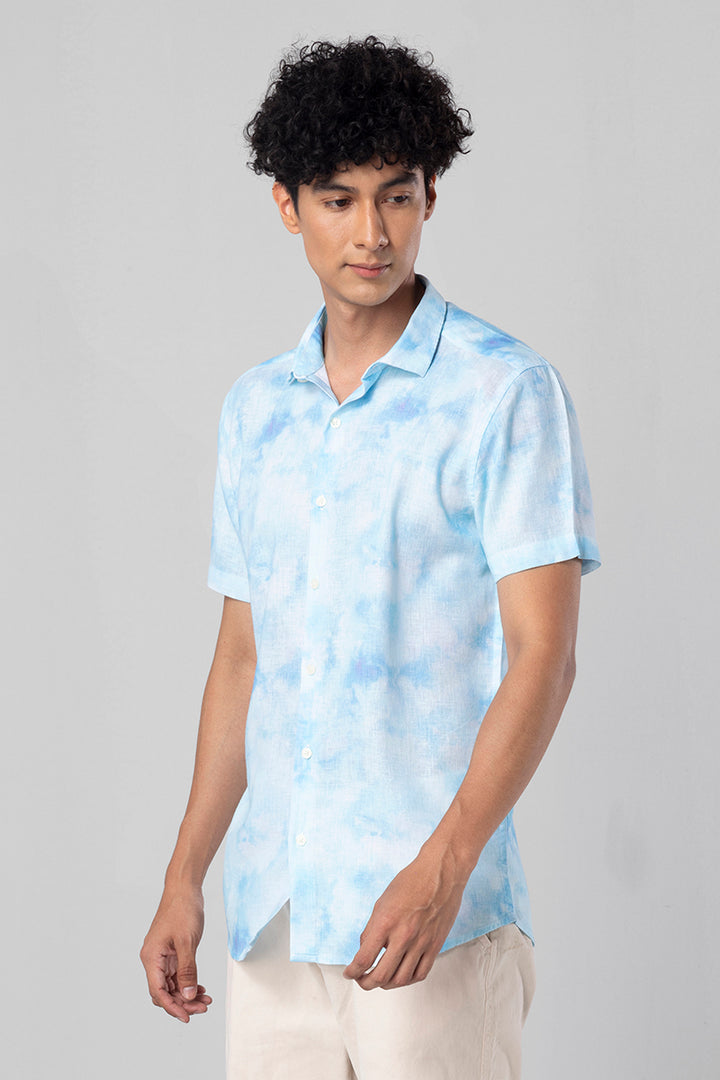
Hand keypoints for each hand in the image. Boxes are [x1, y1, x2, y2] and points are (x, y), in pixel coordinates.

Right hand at [140, 885, 212, 1021]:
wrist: (184, 888)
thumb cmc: (183, 909)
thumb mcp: (187, 942)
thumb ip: (187, 970)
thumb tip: (187, 996)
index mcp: (151, 957)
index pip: (158, 991)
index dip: (172, 1007)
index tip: (187, 1017)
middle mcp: (153, 959)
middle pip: (164, 991)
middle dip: (182, 1002)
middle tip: (203, 1007)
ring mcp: (162, 956)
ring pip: (172, 985)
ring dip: (187, 994)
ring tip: (205, 1000)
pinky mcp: (170, 952)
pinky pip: (177, 975)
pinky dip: (188, 983)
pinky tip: (200, 987)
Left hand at [342, 841, 467, 989]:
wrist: (441, 873)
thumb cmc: (411, 882)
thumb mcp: (382, 901)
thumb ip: (372, 928)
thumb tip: (365, 950)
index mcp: (386, 922)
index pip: (364, 958)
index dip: (352, 971)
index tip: (349, 973)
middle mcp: (403, 936)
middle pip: (381, 975)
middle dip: (366, 983)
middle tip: (361, 981)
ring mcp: (421, 943)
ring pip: (400, 980)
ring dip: (386, 985)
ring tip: (379, 980)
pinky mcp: (435, 945)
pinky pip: (420, 973)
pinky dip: (407, 980)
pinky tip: (400, 976)